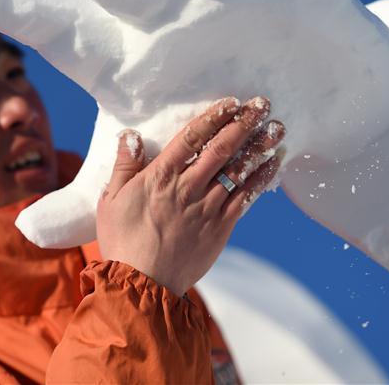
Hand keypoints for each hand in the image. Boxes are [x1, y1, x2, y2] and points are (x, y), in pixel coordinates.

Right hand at [98, 96, 284, 294]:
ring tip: (277, 128)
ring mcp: (207, 208)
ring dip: (259, 147)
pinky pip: (246, 197)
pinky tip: (273, 162)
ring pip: (239, 171)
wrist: (143, 285)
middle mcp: (188, 188)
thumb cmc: (123, 242)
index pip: (191, 138)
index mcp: (160, 176)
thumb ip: (124, 165)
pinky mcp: (221, 227)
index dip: (213, 117)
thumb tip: (131, 135)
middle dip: (244, 124)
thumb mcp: (111, 200)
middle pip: (221, 149)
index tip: (231, 103)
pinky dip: (261, 178)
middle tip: (261, 105)